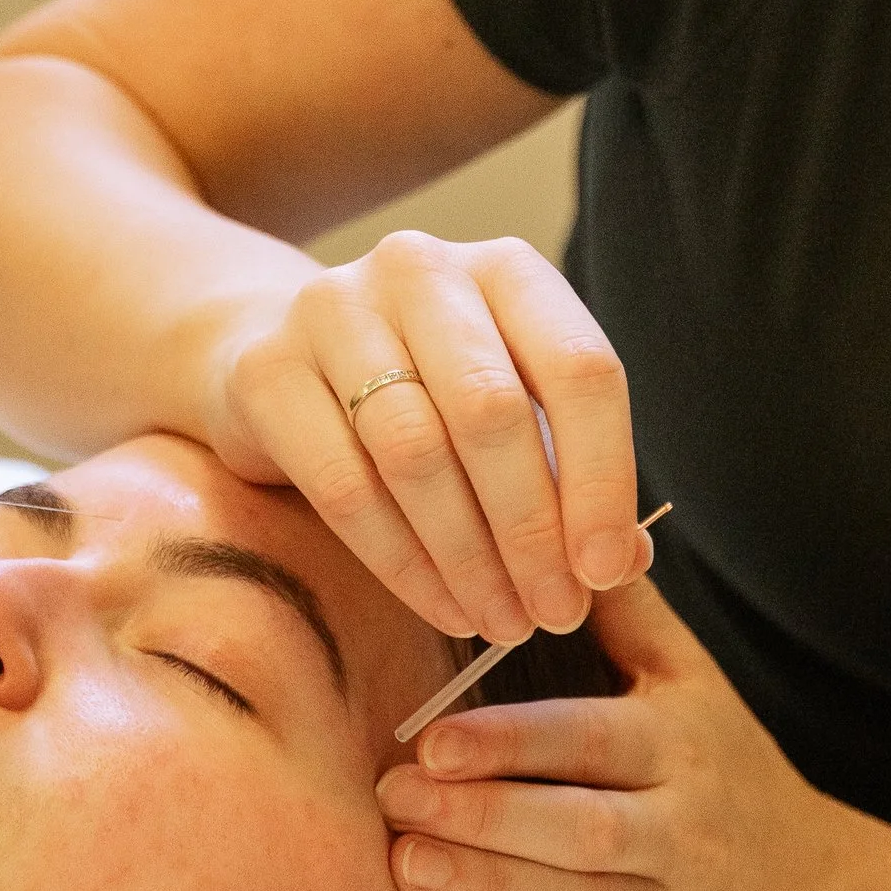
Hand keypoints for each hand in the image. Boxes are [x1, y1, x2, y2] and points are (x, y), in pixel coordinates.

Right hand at [203, 230, 644, 646]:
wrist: (280, 360)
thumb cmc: (426, 395)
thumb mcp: (513, 417)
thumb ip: (574, 479)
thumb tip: (624, 562)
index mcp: (508, 270)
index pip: (579, 369)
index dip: (602, 478)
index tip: (603, 571)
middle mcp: (421, 270)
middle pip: (491, 411)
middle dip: (531, 531)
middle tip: (552, 614)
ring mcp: (334, 309)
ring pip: (415, 452)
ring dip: (468, 556)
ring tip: (501, 620)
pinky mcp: (266, 368)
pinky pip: (344, 483)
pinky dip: (401, 561)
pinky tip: (440, 605)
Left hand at [374, 575, 890, 890]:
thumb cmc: (730, 773)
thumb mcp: (695, 684)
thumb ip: (630, 614)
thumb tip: (584, 526)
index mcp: (677, 745)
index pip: (587, 738)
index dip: (509, 741)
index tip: (431, 739)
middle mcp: (685, 827)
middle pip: (579, 824)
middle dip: (483, 815)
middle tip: (391, 799)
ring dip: (497, 890)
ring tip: (408, 866)